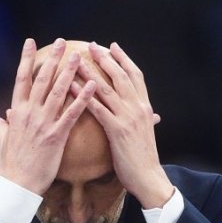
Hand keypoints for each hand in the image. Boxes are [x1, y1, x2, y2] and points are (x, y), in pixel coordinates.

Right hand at [0, 38, 95, 195]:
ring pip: (58, 92)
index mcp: (17, 113)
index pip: (21, 79)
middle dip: (53, 59)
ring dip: (70, 72)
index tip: (30, 42)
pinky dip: (83, 99)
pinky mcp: (57, 136)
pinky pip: (72, 113)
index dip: (26, 59)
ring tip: (78, 57)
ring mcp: (44, 124)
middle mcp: (30, 114)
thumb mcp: (3, 140)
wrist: (18, 184)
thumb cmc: (11, 163)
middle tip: (62, 43)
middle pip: (42, 80)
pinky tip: (93, 86)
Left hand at [71, 42, 172, 208]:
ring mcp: (128, 118)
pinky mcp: (117, 130)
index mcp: (145, 107)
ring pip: (108, 89)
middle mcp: (138, 108)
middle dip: (107, 59)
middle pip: (122, 76)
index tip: (112, 47)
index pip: (136, 75)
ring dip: (91, 72)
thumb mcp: (145, 133)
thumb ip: (143, 119)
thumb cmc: (143, 158)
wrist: (148, 177)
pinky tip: (72, 88)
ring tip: (78, 60)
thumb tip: (148, 113)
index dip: (124, 59)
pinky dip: (84, 96)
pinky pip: (98, 108)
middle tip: (93, 45)